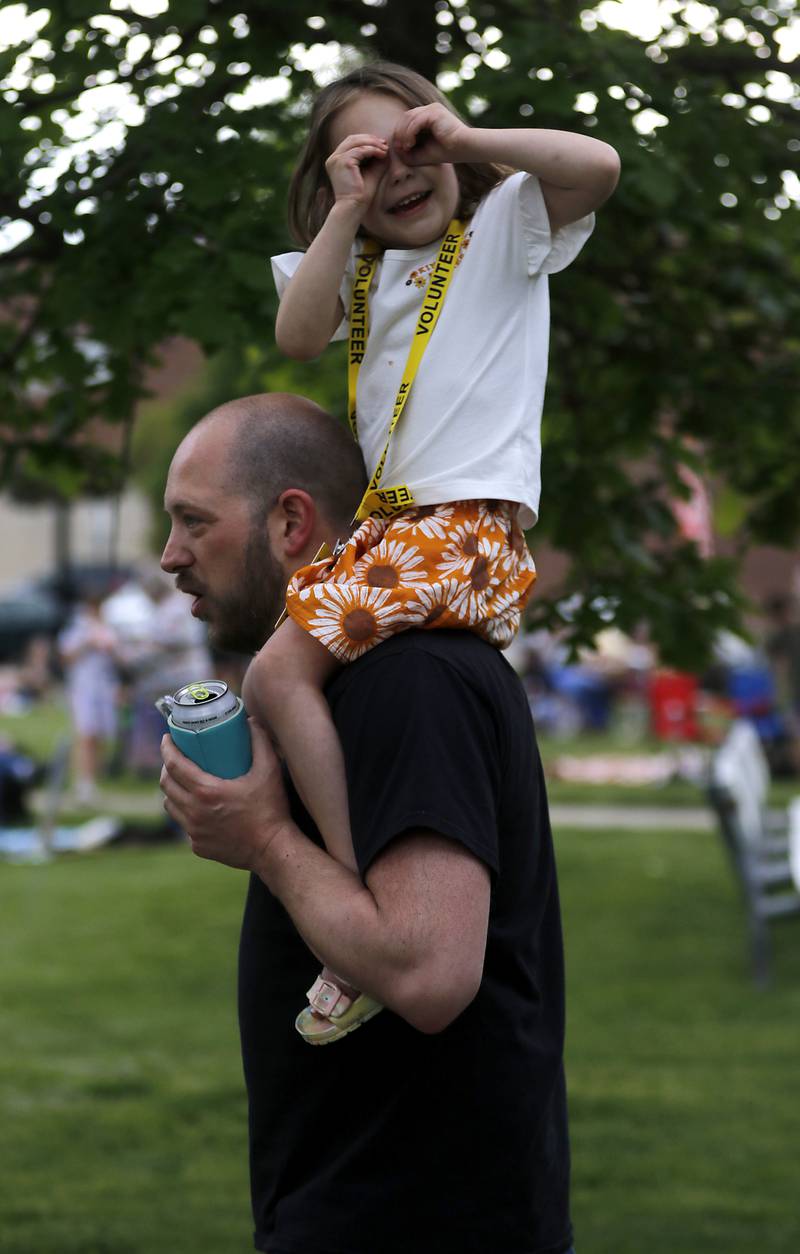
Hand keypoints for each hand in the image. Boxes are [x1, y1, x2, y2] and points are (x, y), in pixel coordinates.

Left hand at [159, 718, 290, 873]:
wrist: (273, 849)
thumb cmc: (271, 809)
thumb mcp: (270, 770)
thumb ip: (260, 742)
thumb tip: (250, 722)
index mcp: (206, 792)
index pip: (174, 765)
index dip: (167, 748)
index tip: (167, 738)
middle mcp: (194, 812)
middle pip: (167, 785)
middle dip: (167, 767)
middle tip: (176, 757)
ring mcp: (194, 832)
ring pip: (171, 806)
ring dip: (173, 791)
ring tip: (183, 782)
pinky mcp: (198, 846)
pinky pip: (185, 825)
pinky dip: (187, 813)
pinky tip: (198, 808)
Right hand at [325, 132, 388, 213]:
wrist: (353, 208)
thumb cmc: (361, 195)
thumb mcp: (370, 173)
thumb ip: (376, 161)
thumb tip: (386, 149)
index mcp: (336, 161)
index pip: (351, 143)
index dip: (366, 140)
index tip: (381, 144)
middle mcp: (333, 158)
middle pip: (352, 138)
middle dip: (370, 139)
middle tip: (385, 144)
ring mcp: (336, 159)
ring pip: (356, 142)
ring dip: (373, 143)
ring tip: (385, 149)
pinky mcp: (343, 162)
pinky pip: (360, 150)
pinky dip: (372, 150)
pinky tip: (382, 154)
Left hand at [392, 104, 469, 165]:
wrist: (465, 147)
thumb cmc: (447, 152)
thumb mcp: (423, 153)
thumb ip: (409, 151)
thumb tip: (395, 148)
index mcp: (429, 116)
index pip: (408, 120)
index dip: (400, 133)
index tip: (400, 148)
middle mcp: (430, 109)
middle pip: (406, 116)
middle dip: (399, 132)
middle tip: (399, 147)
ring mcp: (432, 109)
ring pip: (409, 118)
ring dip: (403, 134)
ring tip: (404, 147)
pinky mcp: (434, 112)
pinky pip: (416, 121)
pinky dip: (409, 133)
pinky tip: (409, 144)